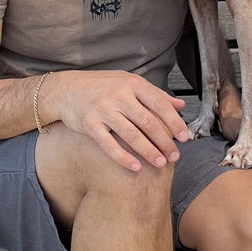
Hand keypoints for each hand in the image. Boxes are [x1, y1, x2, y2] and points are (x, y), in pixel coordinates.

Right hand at [49, 70, 189, 171]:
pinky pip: (108, 144)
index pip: (160, 104)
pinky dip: (122, 157)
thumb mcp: (130, 83)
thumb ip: (155, 95)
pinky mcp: (89, 124)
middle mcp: (119, 96)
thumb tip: (181, 105)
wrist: (66, 89)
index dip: (174, 122)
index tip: (184, 137)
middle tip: (175, 156)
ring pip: (131, 134)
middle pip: (148, 122)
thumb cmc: (103, 86)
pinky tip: (135, 167)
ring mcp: (103, 110)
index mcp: (133, 84)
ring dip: (148, 151)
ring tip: (160, 163)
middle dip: (164, 141)